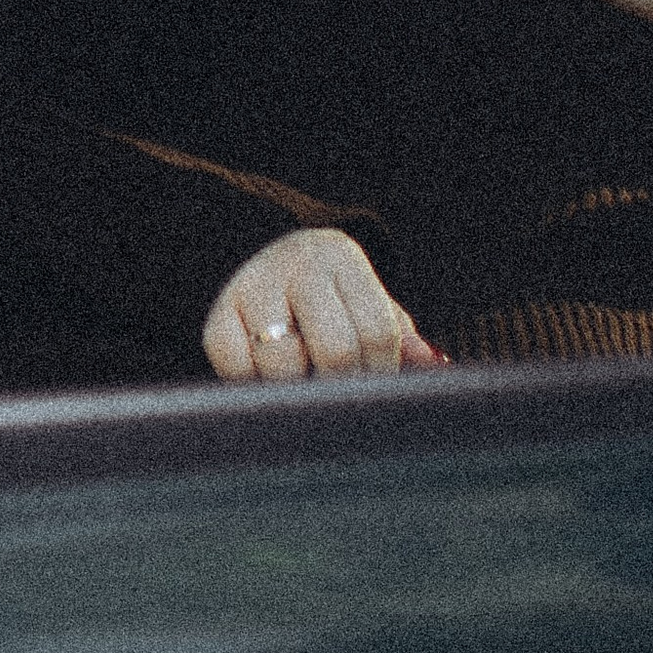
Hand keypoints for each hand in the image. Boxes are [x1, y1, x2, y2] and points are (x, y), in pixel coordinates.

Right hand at [204, 229, 442, 381]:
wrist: (255, 259)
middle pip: (336, 350)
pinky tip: (267, 377)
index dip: (383, 370)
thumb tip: (435, 365)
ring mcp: (253, 289)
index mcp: (342, 258)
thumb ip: (402, 337)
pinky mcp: (217, 318)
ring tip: (304, 385)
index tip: (376, 382)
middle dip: (343, 384)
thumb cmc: (329, 298)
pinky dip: (257, 386)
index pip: (378, 331)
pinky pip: (240, 371)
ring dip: (298, 389)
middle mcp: (296, 265)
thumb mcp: (367, 304)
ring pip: (285, 367)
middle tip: (340, 394)